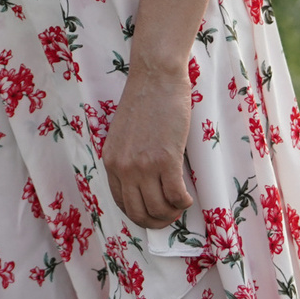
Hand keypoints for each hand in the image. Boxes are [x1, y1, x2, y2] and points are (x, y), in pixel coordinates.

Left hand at [102, 61, 193, 232]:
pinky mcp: (166, 160)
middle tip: (171, 214)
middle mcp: (123, 167)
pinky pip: (176, 197)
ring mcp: (143, 165)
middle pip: (139, 213)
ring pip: (159, 209)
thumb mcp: (124, 136)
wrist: (155, 77)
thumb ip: (129, 160)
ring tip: (181, 202)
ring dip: (173, 213)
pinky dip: (185, 202)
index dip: (141, 215)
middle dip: (158, 221)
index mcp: (111, 161)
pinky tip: (188, 195)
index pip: (122, 204)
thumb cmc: (144, 102)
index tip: (155, 212)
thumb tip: (145, 187)